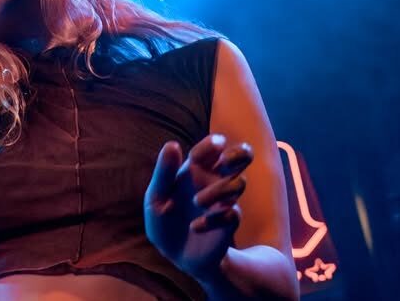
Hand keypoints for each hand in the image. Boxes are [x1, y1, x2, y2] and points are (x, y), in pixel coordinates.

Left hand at [144, 134, 253, 281]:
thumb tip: (173, 145)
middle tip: (223, 162)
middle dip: (239, 153)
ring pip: (239, 183)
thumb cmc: (165, 218)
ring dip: (219, 190)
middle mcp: (215, 181)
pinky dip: (214, 220)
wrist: (174, 254)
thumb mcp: (156, 196)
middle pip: (243, 155)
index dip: (212, 143)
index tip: (196, 157)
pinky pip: (233, 214)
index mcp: (197, 168)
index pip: (214, 145)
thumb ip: (164, 172)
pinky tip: (195, 226)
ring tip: (197, 201)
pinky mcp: (228, 224)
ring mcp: (224, 201)